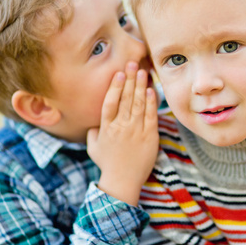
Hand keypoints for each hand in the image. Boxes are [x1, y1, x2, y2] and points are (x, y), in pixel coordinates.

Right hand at [87, 61, 158, 205]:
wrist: (123, 182)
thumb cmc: (107, 164)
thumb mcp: (93, 147)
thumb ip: (94, 132)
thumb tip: (96, 122)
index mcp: (106, 128)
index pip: (110, 102)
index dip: (115, 86)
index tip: (119, 72)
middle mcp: (120, 127)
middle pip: (126, 98)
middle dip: (129, 79)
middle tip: (133, 62)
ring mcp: (135, 131)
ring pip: (138, 104)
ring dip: (141, 85)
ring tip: (143, 71)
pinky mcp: (149, 137)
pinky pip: (151, 116)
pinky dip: (151, 102)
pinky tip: (151, 89)